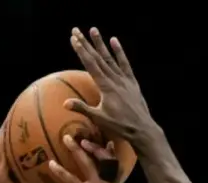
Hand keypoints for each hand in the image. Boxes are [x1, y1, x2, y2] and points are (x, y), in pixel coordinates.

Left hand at [48, 135, 117, 182]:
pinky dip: (61, 171)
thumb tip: (86, 182)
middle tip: (80, 133)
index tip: (106, 139)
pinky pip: (73, 180)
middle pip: (102, 157)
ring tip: (66, 138)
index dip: (109, 150)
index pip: (113, 162)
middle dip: (92, 143)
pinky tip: (52, 165)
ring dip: (77, 150)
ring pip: (88, 164)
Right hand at [66, 28, 160, 153]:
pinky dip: (119, 52)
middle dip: (86, 43)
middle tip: (77, 30)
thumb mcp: (99, 119)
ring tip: (93, 30)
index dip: (81, 50)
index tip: (73, 38)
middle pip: (98, 57)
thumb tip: (65, 103)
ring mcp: (124, 79)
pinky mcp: (132, 82)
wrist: (142, 129)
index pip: (90, 64)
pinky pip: (125, 64)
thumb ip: (82, 108)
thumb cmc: (119, 126)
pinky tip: (114, 41)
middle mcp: (115, 79)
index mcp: (106, 87)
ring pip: (110, 58)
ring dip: (101, 43)